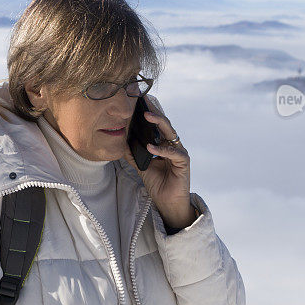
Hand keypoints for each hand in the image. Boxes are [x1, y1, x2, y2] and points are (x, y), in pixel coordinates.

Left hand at [122, 100, 192, 229]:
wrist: (167, 203)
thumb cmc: (158, 183)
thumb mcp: (142, 166)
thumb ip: (133, 154)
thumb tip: (121, 142)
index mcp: (164, 144)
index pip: (158, 125)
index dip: (151, 113)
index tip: (140, 101)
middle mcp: (173, 145)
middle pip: (165, 124)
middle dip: (155, 112)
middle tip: (144, 102)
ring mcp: (179, 153)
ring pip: (171, 133)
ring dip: (159, 123)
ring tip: (147, 117)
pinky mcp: (184, 163)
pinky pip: (173, 153)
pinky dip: (162, 149)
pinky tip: (151, 147)